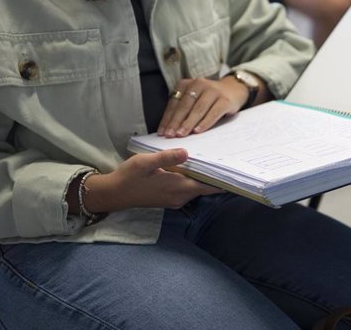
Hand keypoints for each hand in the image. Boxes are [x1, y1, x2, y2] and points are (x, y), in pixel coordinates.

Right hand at [85, 149, 222, 211]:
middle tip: (227, 160)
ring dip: (204, 178)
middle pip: (205, 187)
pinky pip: (188, 189)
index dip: (224, 181)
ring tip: (213, 160)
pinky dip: (193, 180)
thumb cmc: (130, 176)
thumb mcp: (147, 162)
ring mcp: (175, 199)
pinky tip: (192, 168)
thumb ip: (167, 157)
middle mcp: (181, 197)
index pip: (209, 187)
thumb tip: (187, 152)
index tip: (236, 172)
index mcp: (179, 187)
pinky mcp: (169, 198)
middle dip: (216, 176)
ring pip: (197, 188)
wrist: (114, 194)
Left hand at [158, 77, 247, 136]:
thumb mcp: (194, 98)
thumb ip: (182, 110)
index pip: (174, 102)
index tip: (162, 132)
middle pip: (185, 105)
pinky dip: (205, 122)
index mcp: (187, 84)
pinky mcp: (225, 100)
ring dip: (188, 123)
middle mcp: (199, 84)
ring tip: (181, 134)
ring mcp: (213, 91)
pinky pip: (213, 112)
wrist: (233, 89)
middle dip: (176, 122)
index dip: (167, 118)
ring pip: (198, 109)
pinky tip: (198, 131)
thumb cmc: (208, 99)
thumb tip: (169, 129)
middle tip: (170, 135)